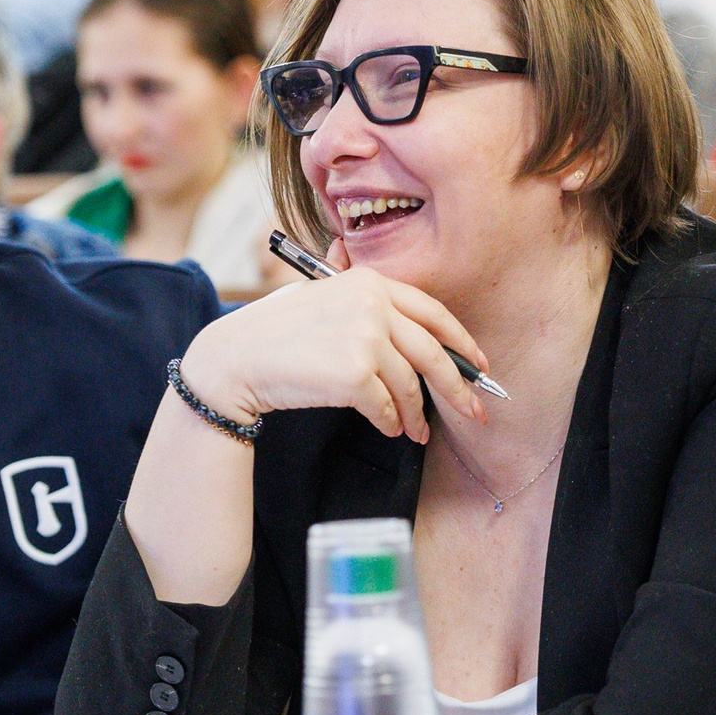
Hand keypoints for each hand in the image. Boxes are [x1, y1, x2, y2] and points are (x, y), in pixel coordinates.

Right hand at [176, 252, 490, 443]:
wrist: (237, 357)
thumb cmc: (278, 333)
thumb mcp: (325, 299)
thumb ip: (368, 306)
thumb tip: (418, 339)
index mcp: (370, 281)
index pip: (432, 311)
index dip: (461, 340)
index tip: (477, 364)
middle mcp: (373, 304)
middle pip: (433, 351)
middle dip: (458, 387)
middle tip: (475, 410)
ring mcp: (365, 338)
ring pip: (410, 386)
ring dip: (416, 415)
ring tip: (417, 433)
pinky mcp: (354, 375)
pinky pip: (386, 407)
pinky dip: (391, 423)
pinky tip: (389, 430)